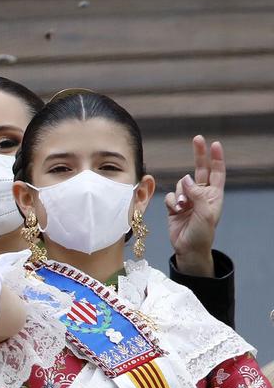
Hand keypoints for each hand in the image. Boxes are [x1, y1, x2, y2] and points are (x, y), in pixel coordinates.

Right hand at [166, 135, 223, 265]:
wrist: (188, 248)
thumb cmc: (202, 233)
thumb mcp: (205, 213)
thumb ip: (196, 194)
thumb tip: (186, 178)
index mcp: (214, 195)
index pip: (217, 172)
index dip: (216, 158)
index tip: (214, 144)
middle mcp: (201, 194)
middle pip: (200, 169)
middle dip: (199, 154)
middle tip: (197, 138)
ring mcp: (187, 199)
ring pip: (180, 184)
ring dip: (180, 194)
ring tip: (183, 209)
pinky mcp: (174, 206)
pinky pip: (170, 196)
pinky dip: (171, 202)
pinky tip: (175, 212)